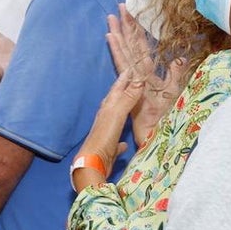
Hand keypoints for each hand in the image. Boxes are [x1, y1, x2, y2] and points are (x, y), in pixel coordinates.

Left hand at [73, 71, 141, 190]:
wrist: (92, 163)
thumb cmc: (103, 137)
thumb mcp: (117, 114)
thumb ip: (127, 98)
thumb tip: (138, 79)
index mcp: (107, 108)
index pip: (117, 88)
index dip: (125, 78)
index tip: (132, 66)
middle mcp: (106, 118)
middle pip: (116, 101)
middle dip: (125, 91)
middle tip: (134, 82)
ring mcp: (106, 133)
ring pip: (116, 118)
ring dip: (124, 112)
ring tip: (132, 107)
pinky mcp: (108, 149)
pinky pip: (116, 142)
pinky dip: (121, 140)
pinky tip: (124, 144)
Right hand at [106, 5, 188, 142]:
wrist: (159, 134)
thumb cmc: (167, 116)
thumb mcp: (176, 91)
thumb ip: (176, 74)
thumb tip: (178, 56)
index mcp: (148, 73)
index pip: (142, 48)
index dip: (137, 31)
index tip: (131, 15)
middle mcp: (139, 73)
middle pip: (131, 46)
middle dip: (125, 27)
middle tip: (119, 8)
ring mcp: (133, 78)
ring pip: (125, 51)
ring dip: (118, 34)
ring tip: (111, 19)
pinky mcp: (130, 84)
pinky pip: (123, 64)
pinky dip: (117, 50)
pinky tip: (111, 38)